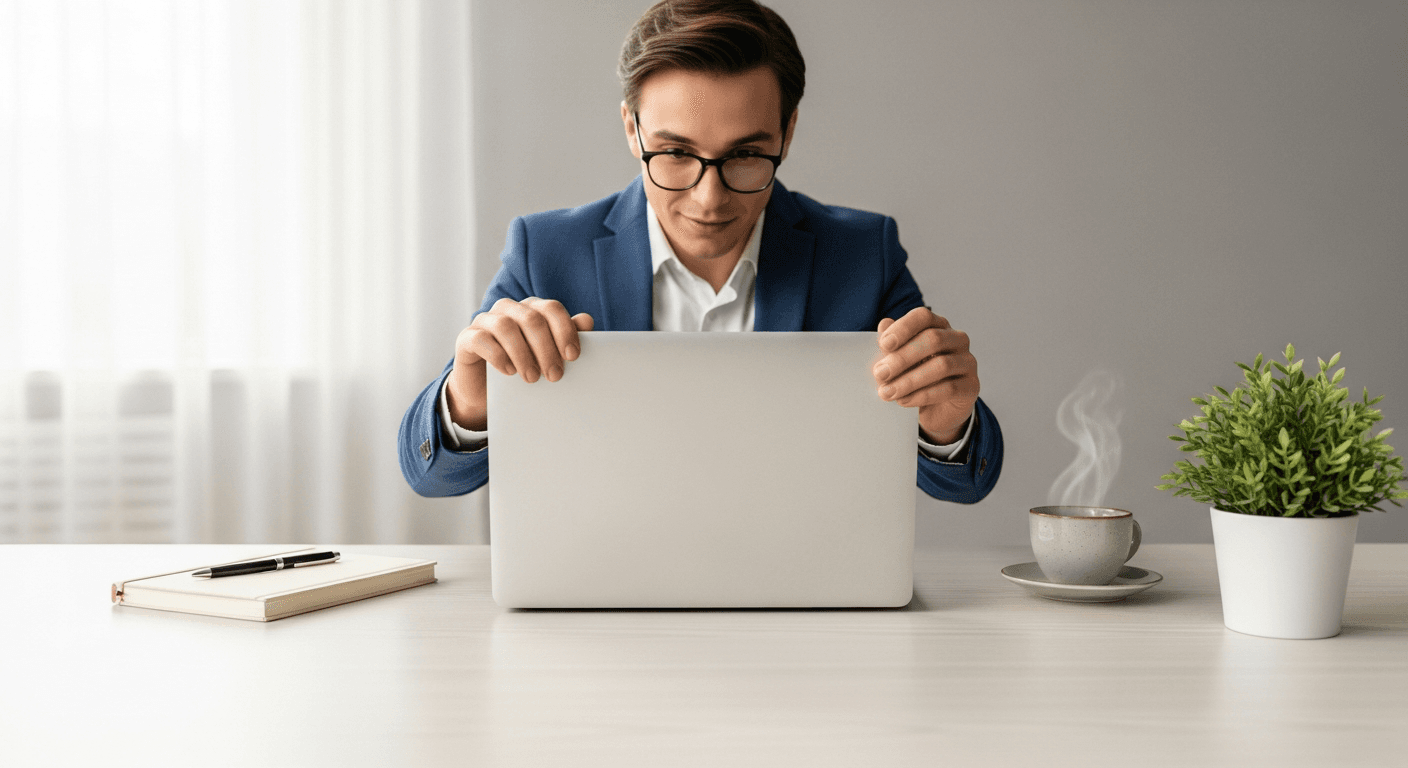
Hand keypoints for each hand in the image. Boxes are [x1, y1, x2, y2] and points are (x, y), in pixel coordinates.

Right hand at [445, 297, 593, 430]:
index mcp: (531, 309)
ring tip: (532, 378)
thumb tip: (586, 320)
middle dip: (546, 348)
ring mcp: (485, 321)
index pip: (551, 309)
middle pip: (531, 318)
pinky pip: (481, 339)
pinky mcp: (467, 338)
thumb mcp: (548, 356)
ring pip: (506, 326)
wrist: (488, 391)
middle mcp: (508, 309)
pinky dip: (498, 355)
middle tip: (555, 375)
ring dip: (523, 354)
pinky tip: (509, 371)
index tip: (573, 356)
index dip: (564, 330)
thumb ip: (566, 337)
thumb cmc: (524, 368)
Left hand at [873, 307, 979, 444]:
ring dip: (909, 380)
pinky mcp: (971, 386)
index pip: (923, 317)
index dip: (903, 328)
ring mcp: (967, 362)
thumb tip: (884, 325)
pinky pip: (948, 388)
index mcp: (938, 326)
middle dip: (902, 357)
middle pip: (933, 339)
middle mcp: (957, 340)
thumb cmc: (917, 377)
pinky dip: (922, 395)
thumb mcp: (900, 360)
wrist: (938, 409)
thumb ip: (892, 344)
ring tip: (887, 392)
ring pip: (941, 365)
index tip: (884, 344)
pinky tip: (904, 401)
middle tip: (880, 373)